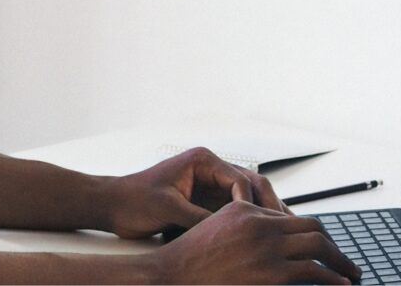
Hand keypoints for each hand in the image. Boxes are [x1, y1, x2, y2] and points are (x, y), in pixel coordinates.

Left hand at [104, 147, 290, 239]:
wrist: (111, 205)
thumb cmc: (133, 201)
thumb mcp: (168, 210)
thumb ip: (199, 219)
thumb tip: (229, 234)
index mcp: (202, 161)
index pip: (241, 179)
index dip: (255, 203)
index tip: (265, 225)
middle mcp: (210, 170)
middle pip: (252, 185)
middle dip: (271, 207)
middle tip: (289, 230)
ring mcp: (210, 186)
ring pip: (249, 199)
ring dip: (266, 216)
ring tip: (286, 236)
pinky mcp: (207, 202)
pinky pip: (236, 212)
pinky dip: (251, 224)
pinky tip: (264, 240)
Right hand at [154, 201, 360, 284]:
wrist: (169, 276)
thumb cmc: (189, 258)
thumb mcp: (216, 226)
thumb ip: (244, 224)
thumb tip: (273, 231)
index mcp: (248, 211)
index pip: (294, 218)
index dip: (316, 234)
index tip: (327, 249)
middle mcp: (261, 225)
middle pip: (313, 230)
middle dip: (335, 249)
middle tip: (348, 264)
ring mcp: (266, 249)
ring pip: (317, 249)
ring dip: (340, 264)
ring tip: (351, 275)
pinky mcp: (270, 275)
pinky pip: (310, 273)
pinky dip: (330, 278)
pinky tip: (339, 284)